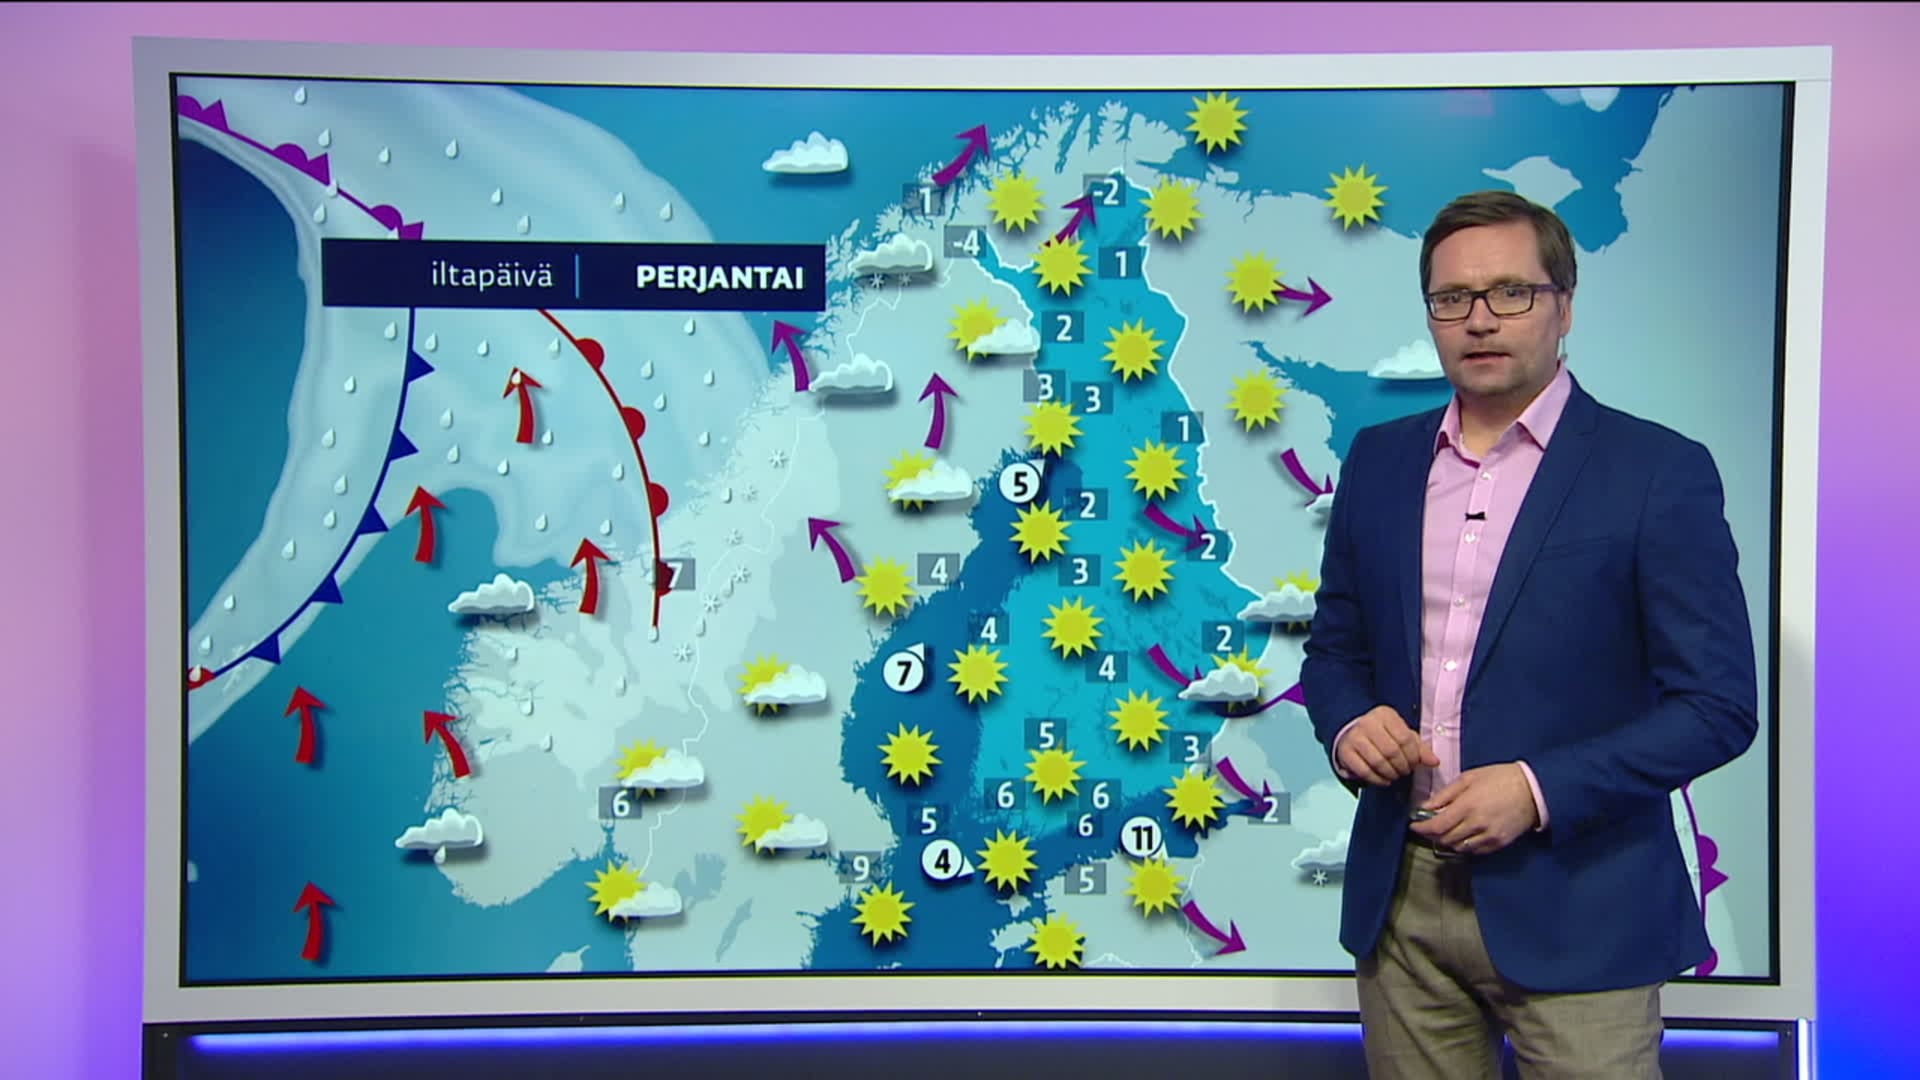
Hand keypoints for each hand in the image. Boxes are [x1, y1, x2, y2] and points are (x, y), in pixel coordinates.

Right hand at [1334, 706, 1438, 786]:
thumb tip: (1434, 762)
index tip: (1414, 764)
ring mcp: (1354, 737)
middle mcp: (1367, 723)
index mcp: (1385, 715)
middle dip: (1402, 766)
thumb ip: (1419, 747)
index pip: (1405, 738)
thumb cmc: (1381, 734)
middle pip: (1391, 751)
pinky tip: (1384, 780)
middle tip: (1405, 771)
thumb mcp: (1401, 734)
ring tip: (1395, 775)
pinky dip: (1377, 780)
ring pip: (1378, 762)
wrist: (1351, 732)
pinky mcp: (1345, 752)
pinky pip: (1364, 771)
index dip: (1413, 756)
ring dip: (1391, 774)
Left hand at [1411, 764, 1539, 855]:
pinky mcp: (1498, 843)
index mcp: (1467, 806)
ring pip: (1458, 847)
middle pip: (1445, 839)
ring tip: (1446, 829)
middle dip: (1432, 834)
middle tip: (1428, 826)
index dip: (1421, 828)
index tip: (1414, 825)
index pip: (1436, 826)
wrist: (1533, 790)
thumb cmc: (1500, 778)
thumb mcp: (1468, 778)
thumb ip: (1445, 795)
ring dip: (1447, 841)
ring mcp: (1488, 836)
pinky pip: (1474, 851)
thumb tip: (1425, 807)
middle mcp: (1476, 824)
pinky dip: (1464, 845)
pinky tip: (1463, 834)